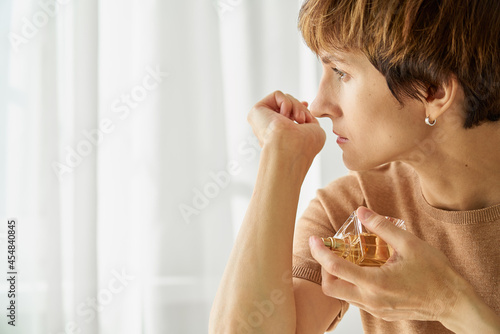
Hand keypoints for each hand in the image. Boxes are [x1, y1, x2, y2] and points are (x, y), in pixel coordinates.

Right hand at [247, 91, 325, 159]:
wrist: (290, 148)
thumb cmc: (303, 147)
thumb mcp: (314, 131)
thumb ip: (309, 119)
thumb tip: (304, 106)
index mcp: (280, 136)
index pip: (287, 115)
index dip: (298, 107)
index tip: (306, 105)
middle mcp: (270, 129)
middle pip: (287, 106)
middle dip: (300, 108)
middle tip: (303, 119)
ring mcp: (262, 121)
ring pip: (284, 100)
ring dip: (296, 106)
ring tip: (299, 119)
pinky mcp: (256, 111)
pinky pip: (277, 95)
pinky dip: (286, 102)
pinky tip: (284, 116)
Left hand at [309, 206, 471, 322]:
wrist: (453, 302)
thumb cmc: (435, 273)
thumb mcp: (409, 243)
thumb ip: (382, 227)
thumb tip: (361, 212)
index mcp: (375, 282)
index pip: (335, 268)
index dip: (320, 252)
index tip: (315, 240)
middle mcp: (371, 300)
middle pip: (330, 288)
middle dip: (324, 268)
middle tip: (329, 251)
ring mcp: (375, 309)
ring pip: (342, 295)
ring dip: (337, 277)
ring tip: (346, 257)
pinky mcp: (381, 312)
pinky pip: (356, 299)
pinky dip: (350, 284)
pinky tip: (362, 269)